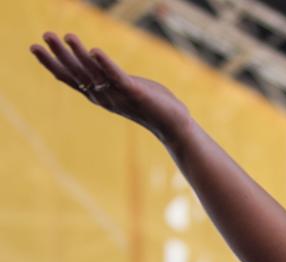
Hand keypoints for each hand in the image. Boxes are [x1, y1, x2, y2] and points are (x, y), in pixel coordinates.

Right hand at [31, 33, 189, 141]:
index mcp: (99, 95)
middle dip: (58, 55)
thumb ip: (109, 76)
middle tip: (44, 35)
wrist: (175, 125)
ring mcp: (118, 95)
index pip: (70, 78)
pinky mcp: (134, 92)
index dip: (51, 63)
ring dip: (78, 53)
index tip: (34, 47)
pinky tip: (96, 50)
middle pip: (76, 73)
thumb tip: (95, 59)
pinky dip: (106, 64)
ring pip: (93, 73)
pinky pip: (117, 76)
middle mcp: (104, 96)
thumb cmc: (152, 104)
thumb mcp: (125, 88)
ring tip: (66, 36)